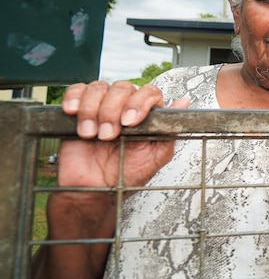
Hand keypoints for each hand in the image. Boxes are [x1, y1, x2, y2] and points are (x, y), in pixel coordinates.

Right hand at [58, 81, 189, 189]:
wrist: (93, 190)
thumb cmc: (125, 175)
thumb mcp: (156, 157)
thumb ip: (171, 130)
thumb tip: (184, 102)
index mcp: (146, 115)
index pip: (149, 92)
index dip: (139, 103)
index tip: (130, 122)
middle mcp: (125, 106)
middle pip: (123, 87)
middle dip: (113, 111)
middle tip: (109, 136)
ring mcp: (101, 106)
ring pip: (99, 88)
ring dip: (93, 110)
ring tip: (91, 135)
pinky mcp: (79, 110)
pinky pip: (76, 91)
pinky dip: (74, 98)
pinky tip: (73, 113)